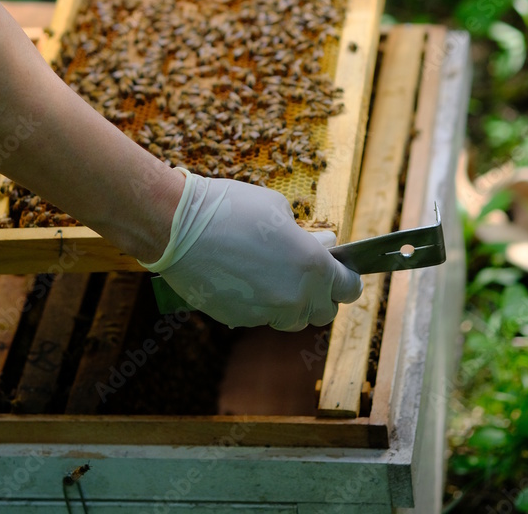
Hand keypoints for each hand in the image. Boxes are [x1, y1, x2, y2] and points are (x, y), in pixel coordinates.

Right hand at [138, 168, 362, 330]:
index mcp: (312, 267)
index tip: (342, 270)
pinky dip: (260, 303)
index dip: (348, 278)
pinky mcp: (238, 320)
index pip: (349, 288)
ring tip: (272, 272)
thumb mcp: (277, 209)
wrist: (178, 227)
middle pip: (324, 312)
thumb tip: (323, 244)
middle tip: (307, 270)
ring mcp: (265, 313)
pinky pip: (260, 317)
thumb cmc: (231, 208)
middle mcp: (294, 297)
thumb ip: (306, 234)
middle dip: (321, 294)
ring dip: (291, 302)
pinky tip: (244, 277)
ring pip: (291, 319)